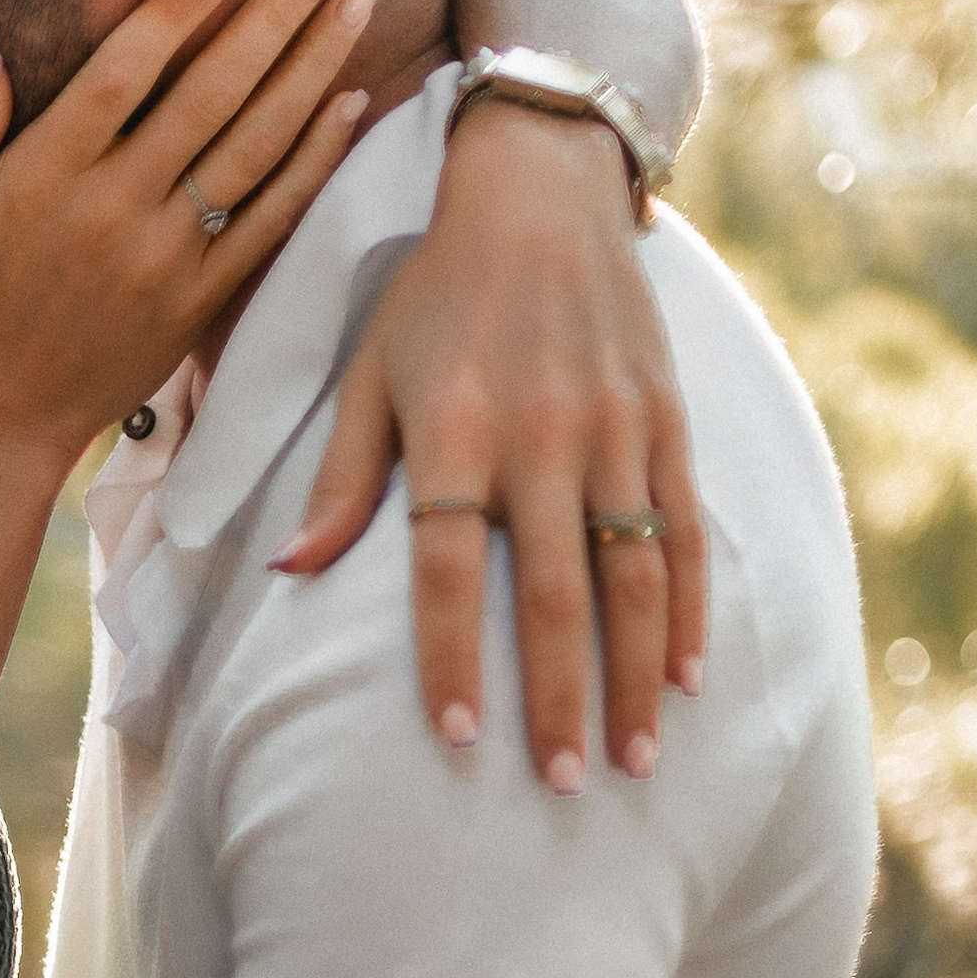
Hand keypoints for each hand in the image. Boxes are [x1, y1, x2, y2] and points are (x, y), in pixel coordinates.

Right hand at [0, 0, 373, 468]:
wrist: (4, 417)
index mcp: (47, 174)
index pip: (124, 73)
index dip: (180, 10)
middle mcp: (114, 207)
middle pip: (210, 95)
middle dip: (275, 18)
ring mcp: (166, 254)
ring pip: (254, 145)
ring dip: (311, 70)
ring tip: (355, 4)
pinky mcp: (201, 296)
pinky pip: (269, 217)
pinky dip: (313, 159)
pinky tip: (349, 102)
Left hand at [274, 97, 706, 786]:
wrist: (541, 192)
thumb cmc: (434, 296)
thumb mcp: (369, 375)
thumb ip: (340, 480)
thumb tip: (286, 573)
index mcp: (454, 431)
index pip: (449, 567)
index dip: (453, 656)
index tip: (456, 739)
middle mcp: (541, 436)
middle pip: (557, 590)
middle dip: (561, 696)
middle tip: (565, 786)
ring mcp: (616, 430)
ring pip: (635, 574)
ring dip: (638, 674)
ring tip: (636, 758)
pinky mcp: (668, 419)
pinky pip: (686, 530)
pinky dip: (690, 608)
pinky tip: (689, 676)